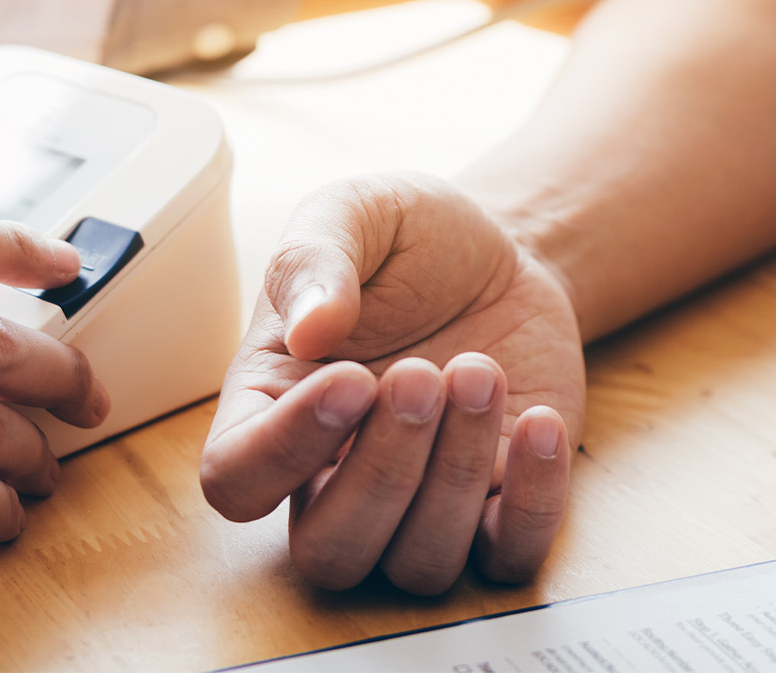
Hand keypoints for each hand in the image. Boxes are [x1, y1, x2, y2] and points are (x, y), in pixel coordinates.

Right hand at [201, 174, 584, 593]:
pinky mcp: (497, 505)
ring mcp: (416, 504)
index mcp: (270, 407)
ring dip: (455, 473)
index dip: (284, 451)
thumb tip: (308, 329)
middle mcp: (332, 474)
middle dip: (382, 472)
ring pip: (418, 563)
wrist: (501, 256)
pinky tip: (539, 421)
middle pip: (330, 551)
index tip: (351, 377)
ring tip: (479, 371)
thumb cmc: (408, 241)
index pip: (236, 481)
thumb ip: (314, 257)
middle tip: (424, 374)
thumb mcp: (354, 213)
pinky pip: (508, 557)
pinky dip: (534, 502)